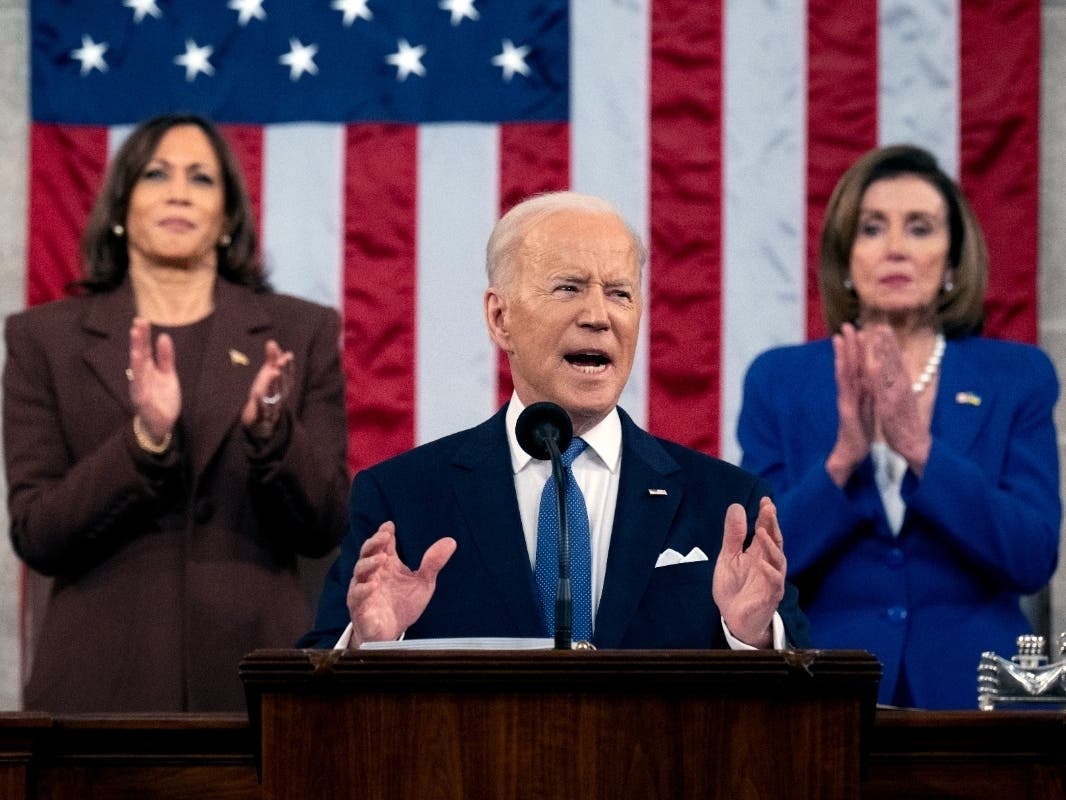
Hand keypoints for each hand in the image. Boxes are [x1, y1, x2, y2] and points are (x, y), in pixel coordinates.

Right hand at [128, 316, 180, 441]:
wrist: (161, 424)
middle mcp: (141, 376)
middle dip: (139, 339)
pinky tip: (138, 365)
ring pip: (137, 368)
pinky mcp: (142, 400)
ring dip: (137, 352)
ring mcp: (140, 387)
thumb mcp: (168, 374)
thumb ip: (165, 357)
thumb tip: (163, 336)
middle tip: (138, 322)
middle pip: (139, 354)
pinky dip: (139, 376)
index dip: (144, 335)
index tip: (142, 319)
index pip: (145, 349)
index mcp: (148, 369)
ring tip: (136, 339)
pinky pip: (140, 387)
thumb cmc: (162, 397)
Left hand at [241, 340, 293, 437]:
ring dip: (274, 384)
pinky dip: (260, 402)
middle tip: (281, 361)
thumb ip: (271, 360)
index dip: (288, 365)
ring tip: (274, 372)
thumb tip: (272, 342)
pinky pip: (262, 409)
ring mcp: (272, 406)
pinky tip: (257, 393)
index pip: (288, 374)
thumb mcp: (269, 376)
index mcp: (284, 386)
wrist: (262, 421)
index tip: (288, 355)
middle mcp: (281, 395)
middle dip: (283, 372)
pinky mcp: (261, 415)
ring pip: (274, 394)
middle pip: (283, 383)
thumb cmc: (267, 393)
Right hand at [346, 521, 456, 646]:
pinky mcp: (360, 608)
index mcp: (387, 564)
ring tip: (381, 559)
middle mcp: (373, 574)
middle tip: (384, 536)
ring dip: (368, 564)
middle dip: (373, 543)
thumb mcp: (423, 583)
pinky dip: (363, 590)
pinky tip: (372, 585)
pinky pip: (356, 597)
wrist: (394, 633)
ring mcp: (364, 590)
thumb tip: (451, 541)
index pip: (383, 544)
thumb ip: (433, 563)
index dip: (384, 533)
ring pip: (359, 572)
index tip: (390, 526)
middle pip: (367, 553)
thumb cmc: (404, 604)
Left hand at [712, 498, 785, 648]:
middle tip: (769, 508)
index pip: (766, 531)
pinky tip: (763, 564)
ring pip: (777, 560)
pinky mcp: (770, 597)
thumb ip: (733, 535)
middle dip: (772, 525)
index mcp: (758, 553)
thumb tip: (737, 507)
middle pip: (774, 541)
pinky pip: (774, 584)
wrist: (733, 618)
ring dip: (771, 546)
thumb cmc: (734, 586)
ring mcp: (771, 580)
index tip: (765, 500)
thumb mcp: (728, 557)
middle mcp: (768, 564)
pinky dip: (770, 573)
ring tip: (761, 531)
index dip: (766, 516)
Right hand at [826, 322, 873, 486]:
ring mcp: (846, 400)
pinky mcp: (846, 409)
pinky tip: (843, 362)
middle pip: (849, 364)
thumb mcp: (868, 407)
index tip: (859, 330)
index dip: (858, 348)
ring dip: (842, 354)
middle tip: (846, 325)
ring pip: (844, 373)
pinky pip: (846, 389)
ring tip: (839, 338)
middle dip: (848, 344)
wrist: (852, 453)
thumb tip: (874, 377)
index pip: (858, 366)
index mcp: (858, 391)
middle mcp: (849, 393)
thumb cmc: (860, 431)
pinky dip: (844, 374)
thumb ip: (870, 391)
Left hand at [864, 325, 931, 474]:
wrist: (914, 443)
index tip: (884, 328)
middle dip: (888, 344)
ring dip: (885, 354)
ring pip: (890, 371)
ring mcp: (897, 396)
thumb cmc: (907, 420)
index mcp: (902, 384)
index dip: (889, 345)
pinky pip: (884, 390)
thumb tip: (905, 356)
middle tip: (882, 325)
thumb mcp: (904, 394)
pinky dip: (881, 378)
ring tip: (879, 339)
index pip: (895, 361)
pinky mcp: (891, 408)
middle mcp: (901, 387)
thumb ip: (904, 376)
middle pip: (894, 362)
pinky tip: (876, 366)